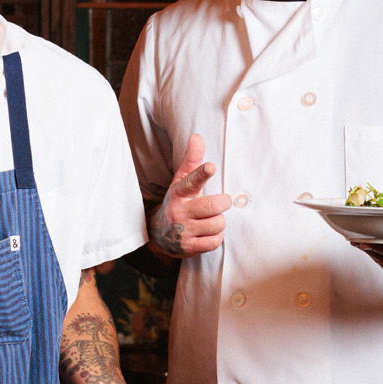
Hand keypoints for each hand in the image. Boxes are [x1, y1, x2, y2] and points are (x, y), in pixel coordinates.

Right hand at [148, 133, 231, 257]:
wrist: (160, 234)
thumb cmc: (178, 202)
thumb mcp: (181, 181)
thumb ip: (192, 160)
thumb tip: (197, 136)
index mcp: (179, 192)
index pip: (191, 181)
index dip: (202, 173)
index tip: (210, 167)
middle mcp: (180, 211)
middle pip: (213, 206)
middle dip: (223, 203)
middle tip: (222, 202)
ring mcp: (183, 230)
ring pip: (217, 224)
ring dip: (219, 222)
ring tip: (211, 219)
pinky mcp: (189, 247)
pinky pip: (215, 241)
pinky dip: (216, 237)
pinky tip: (208, 233)